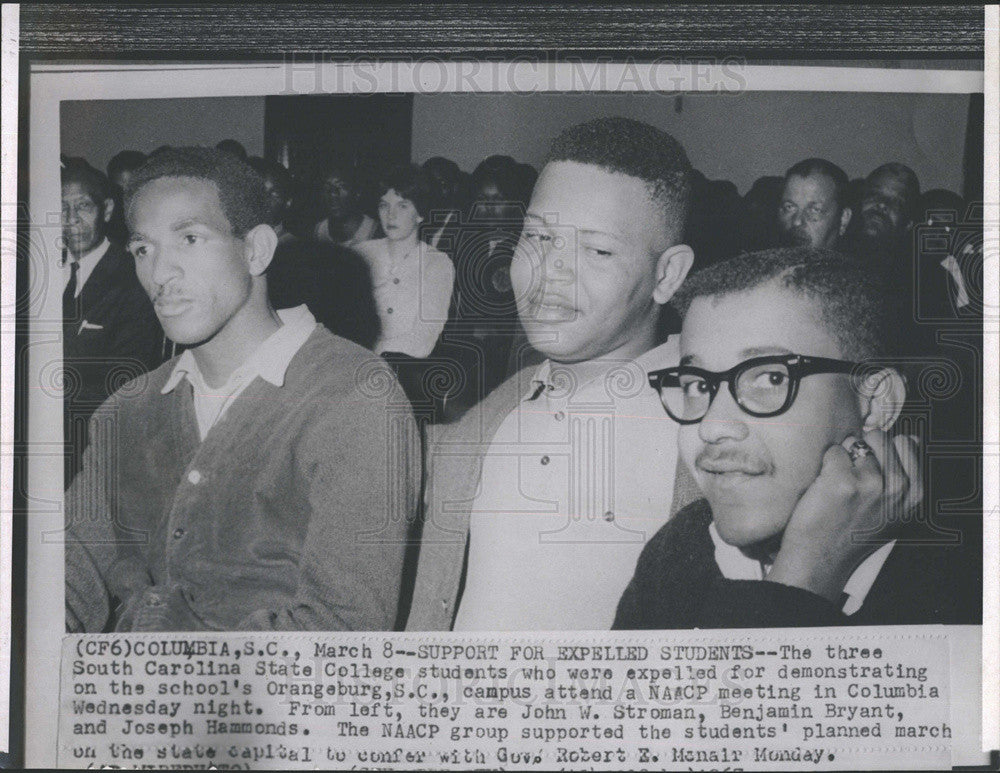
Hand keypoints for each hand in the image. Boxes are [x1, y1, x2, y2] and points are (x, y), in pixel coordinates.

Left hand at [765, 430, 921, 603]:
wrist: (821, 557)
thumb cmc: (853, 533)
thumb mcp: (893, 512)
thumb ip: (905, 477)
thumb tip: (909, 438)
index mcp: (915, 494)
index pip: (906, 442)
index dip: (884, 450)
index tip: (873, 469)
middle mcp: (898, 488)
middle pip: (880, 436)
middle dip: (863, 448)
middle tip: (852, 476)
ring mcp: (871, 484)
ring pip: (854, 443)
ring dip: (842, 458)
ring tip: (839, 485)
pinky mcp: (842, 481)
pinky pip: (832, 451)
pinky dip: (824, 464)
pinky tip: (824, 487)